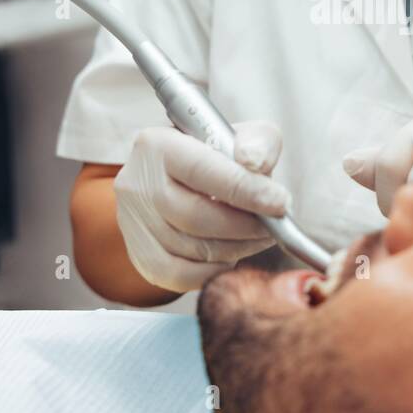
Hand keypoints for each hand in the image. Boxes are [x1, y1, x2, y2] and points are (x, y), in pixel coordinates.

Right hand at [114, 121, 288, 292]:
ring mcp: (133, 222)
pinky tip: (231, 254)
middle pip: (195, 216)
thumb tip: (253, 162)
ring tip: (258, 236)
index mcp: (158, 145)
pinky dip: (213, 270)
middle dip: (244, 226)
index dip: (244, 190)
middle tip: (272, 226)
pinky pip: (179, 276)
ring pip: (191, 249)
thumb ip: (257, 142)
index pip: (201, 170)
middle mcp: (137, 182)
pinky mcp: (140, 254)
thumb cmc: (216, 157)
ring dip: (236, 248)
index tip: (280, 202)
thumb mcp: (241, 136)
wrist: (181, 179)